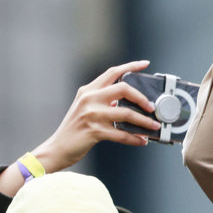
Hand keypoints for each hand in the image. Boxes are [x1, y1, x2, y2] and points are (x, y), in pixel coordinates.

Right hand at [36, 60, 161, 167]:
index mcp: (88, 90)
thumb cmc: (75, 129)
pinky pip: (121, 134)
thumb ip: (104, 101)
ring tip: (154, 126)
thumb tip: (130, 102)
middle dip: (142, 98)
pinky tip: (142, 140)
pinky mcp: (94, 131)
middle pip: (123, 88)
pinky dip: (135, 138)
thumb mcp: (86, 108)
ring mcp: (91, 114)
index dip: (130, 66)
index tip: (145, 64)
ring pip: (126, 113)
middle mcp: (89, 99)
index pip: (112, 72)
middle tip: (152, 107)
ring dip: (144, 121)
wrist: (58, 148)